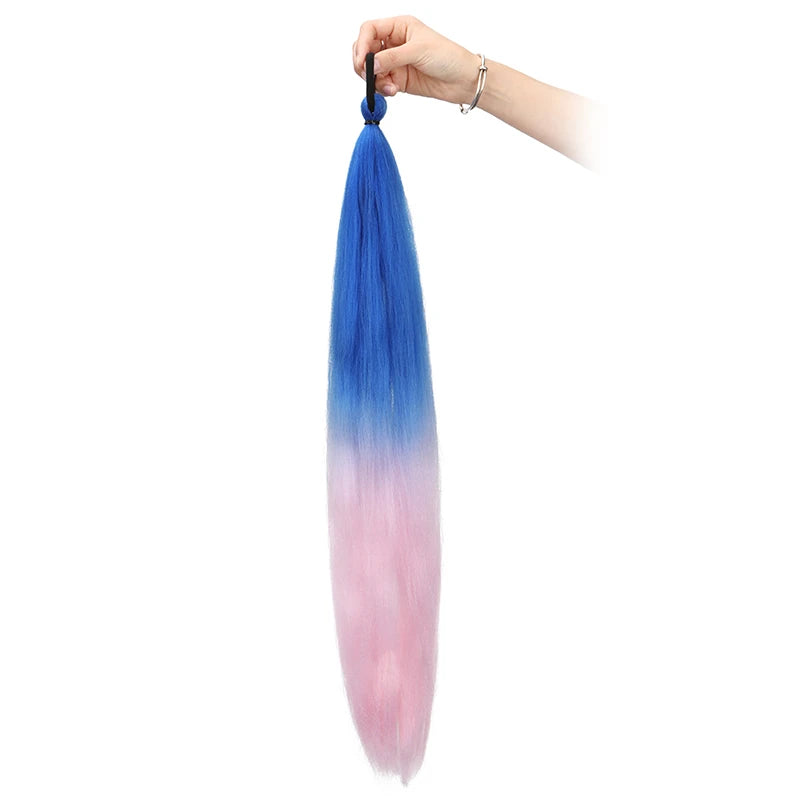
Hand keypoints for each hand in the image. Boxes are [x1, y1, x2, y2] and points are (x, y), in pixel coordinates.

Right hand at [352, 16, 479, 105]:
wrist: (462, 80)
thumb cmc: (447, 57)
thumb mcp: (418, 51)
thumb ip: (392, 57)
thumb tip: (371, 64)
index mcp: (399, 27)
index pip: (369, 29)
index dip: (362, 44)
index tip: (362, 61)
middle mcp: (394, 43)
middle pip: (365, 50)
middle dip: (363, 64)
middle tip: (368, 76)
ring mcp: (395, 62)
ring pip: (371, 70)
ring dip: (374, 80)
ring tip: (388, 87)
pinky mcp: (398, 80)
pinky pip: (380, 84)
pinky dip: (382, 89)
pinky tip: (393, 91)